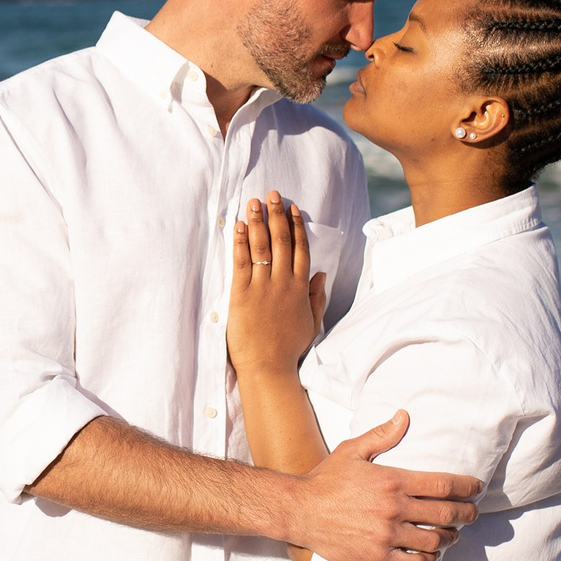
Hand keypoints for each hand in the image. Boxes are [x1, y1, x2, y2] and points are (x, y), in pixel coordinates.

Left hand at [227, 193, 327, 376]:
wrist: (267, 367)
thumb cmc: (288, 348)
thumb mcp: (311, 322)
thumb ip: (317, 296)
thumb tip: (321, 274)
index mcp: (300, 288)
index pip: (300, 249)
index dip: (296, 226)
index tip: (292, 208)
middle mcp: (283, 283)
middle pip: (282, 241)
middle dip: (277, 215)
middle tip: (273, 194)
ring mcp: (262, 286)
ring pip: (262, 246)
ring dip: (257, 221)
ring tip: (254, 202)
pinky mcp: (242, 293)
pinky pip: (242, 261)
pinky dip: (240, 241)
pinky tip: (239, 225)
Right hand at [287, 410, 480, 560]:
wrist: (300, 510)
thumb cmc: (326, 479)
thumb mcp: (352, 450)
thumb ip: (381, 435)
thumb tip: (404, 416)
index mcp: (392, 480)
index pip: (442, 484)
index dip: (466, 487)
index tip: (476, 489)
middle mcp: (393, 508)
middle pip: (446, 513)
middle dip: (466, 514)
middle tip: (473, 514)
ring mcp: (387, 534)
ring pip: (434, 540)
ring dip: (450, 538)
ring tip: (452, 534)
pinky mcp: (378, 555)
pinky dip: (429, 559)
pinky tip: (431, 554)